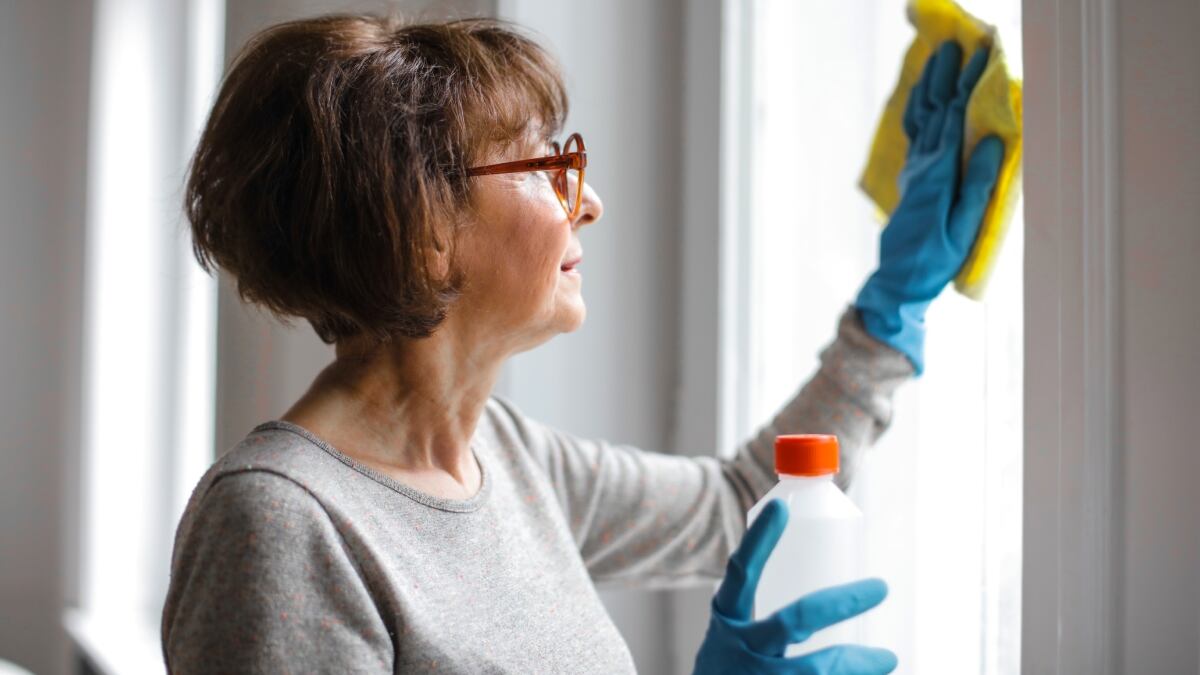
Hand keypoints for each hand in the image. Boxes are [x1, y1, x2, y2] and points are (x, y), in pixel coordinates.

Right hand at [692, 500, 896, 673]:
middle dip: (841, 603)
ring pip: (815, 669)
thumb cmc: (731, 670)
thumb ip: (769, 619)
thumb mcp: (734, 636)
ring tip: (887, 657)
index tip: (781, 506)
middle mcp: (741, 647)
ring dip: (856, 663)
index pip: (740, 573)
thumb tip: (830, 598)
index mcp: (727, 619)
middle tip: (880, 587)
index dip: (758, 540)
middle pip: (794, 620)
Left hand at [855, 41, 1004, 374]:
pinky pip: (915, 135)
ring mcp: (914, 172)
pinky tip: (922, 101)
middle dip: (946, 76)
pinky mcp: (912, 181)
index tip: (982, 54)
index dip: (968, 84)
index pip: (955, 117)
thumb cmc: (936, 259)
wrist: (898, 280)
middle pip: (934, 110)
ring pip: (920, 119)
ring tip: (936, 61)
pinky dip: (919, 111)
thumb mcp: (964, 225)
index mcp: (939, 172)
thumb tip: (989, 140)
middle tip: (956, 44)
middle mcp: (923, 166)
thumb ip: (977, 183)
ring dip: (929, 88)